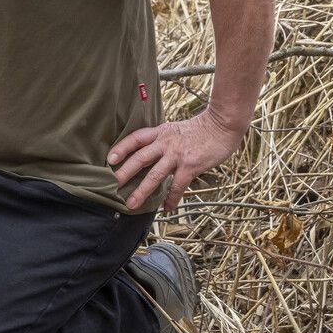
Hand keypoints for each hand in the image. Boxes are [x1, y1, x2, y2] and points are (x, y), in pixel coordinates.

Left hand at [108, 111, 245, 210]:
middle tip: (111, 185)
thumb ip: (162, 140)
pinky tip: (167, 208)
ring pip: (155, 175)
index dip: (122, 148)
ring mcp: (177, 155)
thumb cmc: (199, 129)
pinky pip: (178, 186)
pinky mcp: (191, 166)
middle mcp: (165, 143)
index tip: (110, 159)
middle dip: (124, 172)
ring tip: (131, 204)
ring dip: (142, 191)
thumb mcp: (175, 129)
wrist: (222, 124)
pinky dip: (171, 198)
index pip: (135, 138)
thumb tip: (150, 153)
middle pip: (140, 158)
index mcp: (160, 133)